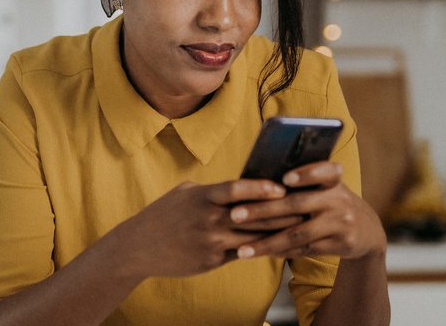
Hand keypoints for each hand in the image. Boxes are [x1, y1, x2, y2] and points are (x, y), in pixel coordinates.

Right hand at [107, 179, 288, 278]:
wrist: (139, 247)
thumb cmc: (163, 215)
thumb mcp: (183, 193)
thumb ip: (211, 189)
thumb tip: (239, 184)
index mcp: (201, 197)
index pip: (235, 189)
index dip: (260, 188)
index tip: (281, 188)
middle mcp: (207, 220)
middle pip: (252, 215)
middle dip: (280, 212)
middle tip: (306, 207)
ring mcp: (210, 242)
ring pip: (252, 237)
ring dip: (277, 233)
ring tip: (299, 228)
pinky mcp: (212, 261)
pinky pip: (242, 253)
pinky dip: (261, 249)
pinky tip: (277, 246)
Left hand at [227, 162, 385, 258]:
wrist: (367, 230)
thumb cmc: (331, 202)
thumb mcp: (326, 188)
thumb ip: (302, 184)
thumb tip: (255, 185)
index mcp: (333, 180)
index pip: (324, 171)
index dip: (307, 174)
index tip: (286, 178)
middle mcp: (339, 200)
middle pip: (296, 204)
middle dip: (263, 210)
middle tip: (235, 215)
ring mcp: (341, 223)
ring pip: (297, 234)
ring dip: (267, 243)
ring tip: (242, 250)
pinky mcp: (340, 245)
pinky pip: (304, 250)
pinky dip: (281, 252)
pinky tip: (261, 254)